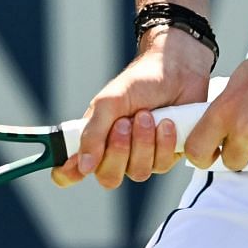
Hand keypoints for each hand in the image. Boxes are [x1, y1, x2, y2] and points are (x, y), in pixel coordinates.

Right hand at [51, 30, 213, 188]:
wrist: (177, 70)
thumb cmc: (140, 82)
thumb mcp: (109, 102)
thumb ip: (93, 134)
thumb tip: (82, 167)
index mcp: (95, 139)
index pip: (74, 170)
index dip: (70, 173)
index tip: (75, 167)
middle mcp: (116, 153)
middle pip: (109, 177)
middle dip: (118, 150)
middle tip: (124, 122)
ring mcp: (142, 157)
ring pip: (138, 172)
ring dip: (143, 142)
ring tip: (147, 115)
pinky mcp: (166, 155)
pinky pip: (162, 165)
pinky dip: (163, 142)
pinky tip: (167, 122)